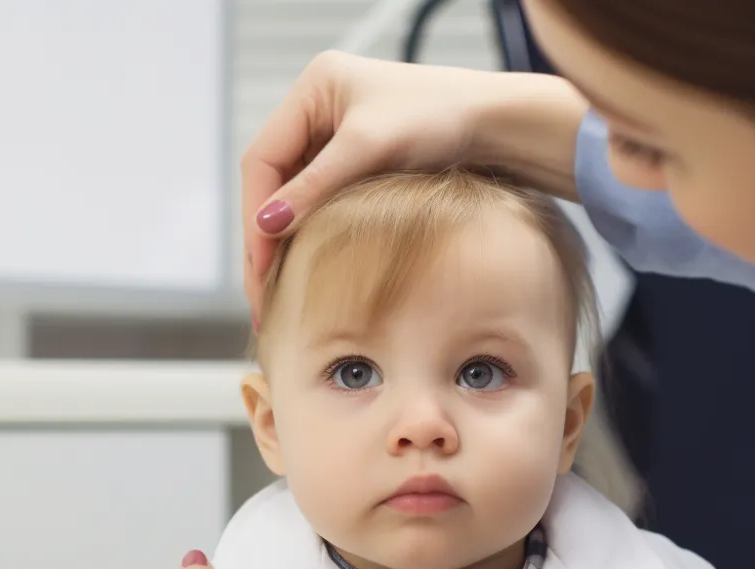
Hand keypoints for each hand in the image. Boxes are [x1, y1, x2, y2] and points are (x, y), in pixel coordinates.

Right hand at [239, 51, 587, 321]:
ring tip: (278, 294)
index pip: (261, 159)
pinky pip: (321, 202)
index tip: (260, 264)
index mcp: (314, 88)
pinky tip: (307, 270)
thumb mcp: (371, 147)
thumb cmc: (444, 115)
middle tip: (261, 295)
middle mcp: (320, 109)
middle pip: (272, 181)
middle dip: (263, 237)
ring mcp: (339, 135)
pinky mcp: (360, 161)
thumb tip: (264, 227)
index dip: (254, 214)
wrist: (500, 123)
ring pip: (293, 196)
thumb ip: (315, 186)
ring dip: (283, 243)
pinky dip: (310, 236)